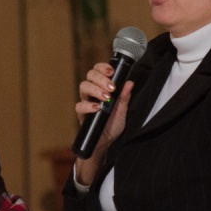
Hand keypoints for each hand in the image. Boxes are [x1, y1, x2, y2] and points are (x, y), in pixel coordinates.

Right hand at [74, 63, 133, 183]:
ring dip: (95, 89)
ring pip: (83, 86)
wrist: (105, 142)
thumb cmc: (113, 124)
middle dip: (101, 79)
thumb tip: (130, 82)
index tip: (111, 71)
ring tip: (106, 98)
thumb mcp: (122, 110)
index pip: (98, 70)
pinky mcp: (81, 114)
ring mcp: (85, 101)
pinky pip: (79, 106)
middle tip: (111, 87)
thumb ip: (125, 97)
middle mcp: (92, 92)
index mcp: (101, 87)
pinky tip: (96, 108)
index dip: (103, 67)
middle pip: (90, 75)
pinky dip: (88, 105)